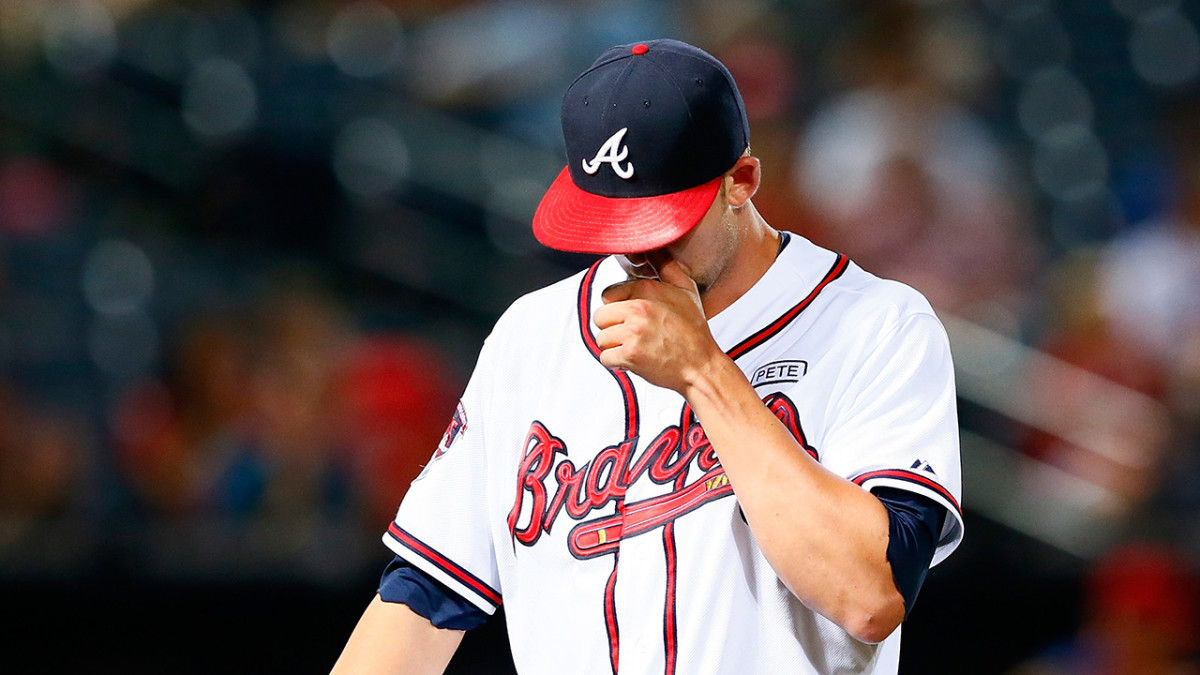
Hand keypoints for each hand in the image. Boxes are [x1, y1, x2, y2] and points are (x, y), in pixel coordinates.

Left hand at [593, 256, 725, 393]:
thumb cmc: (694, 332)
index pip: (607, 295)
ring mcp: (633, 332)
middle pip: (599, 317)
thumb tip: (654, 248)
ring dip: (615, 347)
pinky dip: (617, 364)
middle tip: (633, 336)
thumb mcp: (686, 290)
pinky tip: (634, 361)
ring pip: (601, 339)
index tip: (632, 318)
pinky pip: (605, 358)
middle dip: (612, 328)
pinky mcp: (630, 354)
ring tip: (637, 348)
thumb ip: (666, 266)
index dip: (618, 309)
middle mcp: (638, 308)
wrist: (701, 366)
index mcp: (646, 290)